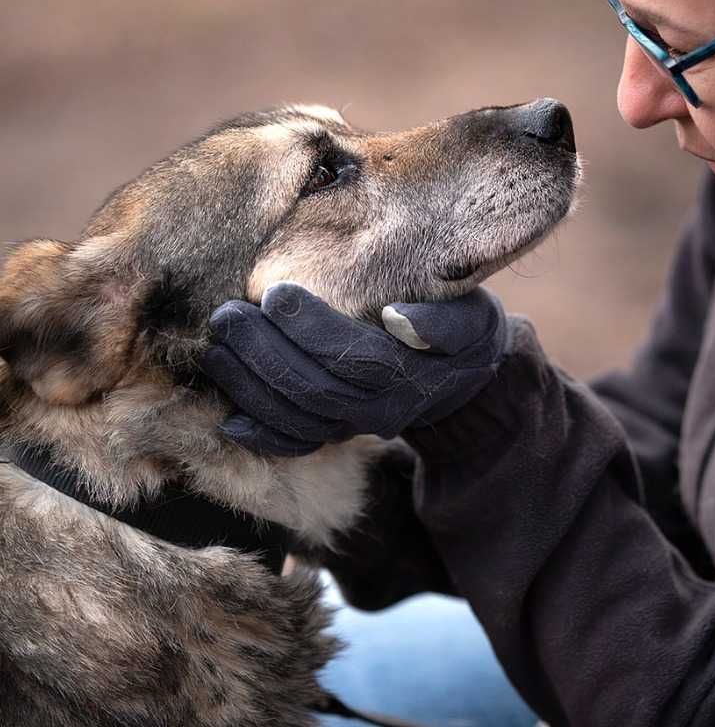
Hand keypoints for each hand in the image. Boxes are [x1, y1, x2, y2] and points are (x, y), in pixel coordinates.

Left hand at [201, 282, 508, 455]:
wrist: (465, 376)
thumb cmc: (464, 329)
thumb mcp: (473, 317)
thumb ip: (443, 323)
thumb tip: (399, 318)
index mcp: (411, 375)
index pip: (354, 357)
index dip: (311, 330)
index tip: (275, 293)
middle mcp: (382, 410)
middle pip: (314, 391)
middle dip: (264, 354)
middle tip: (227, 316)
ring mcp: (357, 426)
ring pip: (298, 419)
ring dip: (250, 388)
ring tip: (217, 349)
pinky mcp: (339, 433)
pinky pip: (297, 444)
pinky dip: (262, 437)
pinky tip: (230, 418)